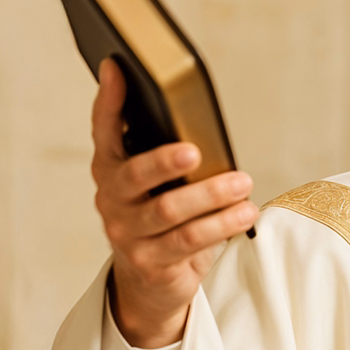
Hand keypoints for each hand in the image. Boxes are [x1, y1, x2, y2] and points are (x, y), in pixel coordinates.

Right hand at [91, 58, 255, 347]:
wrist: (153, 283)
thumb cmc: (166, 220)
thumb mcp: (163, 185)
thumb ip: (169, 156)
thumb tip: (200, 127)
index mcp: (110, 170)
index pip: (104, 130)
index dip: (109, 100)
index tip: (117, 67)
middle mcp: (111, 199)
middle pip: (134, 175)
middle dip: (164, 161)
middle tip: (195, 151)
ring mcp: (126, 233)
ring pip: (168, 210)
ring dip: (211, 195)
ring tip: (243, 183)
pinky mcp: (149, 262)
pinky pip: (189, 240)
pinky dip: (222, 224)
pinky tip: (245, 212)